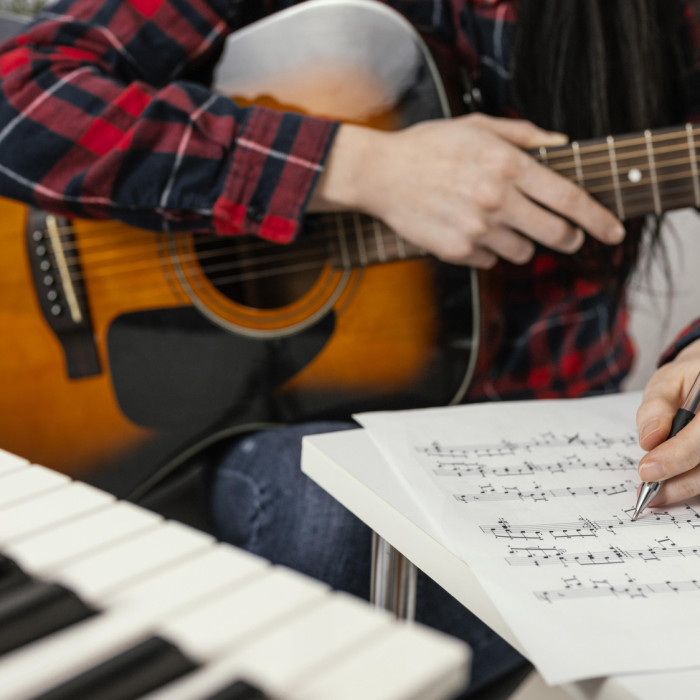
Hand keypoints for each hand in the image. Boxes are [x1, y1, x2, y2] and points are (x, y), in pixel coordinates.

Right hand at [309, 113, 624, 266]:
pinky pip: (490, 261)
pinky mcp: (457, 251)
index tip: (615, 232)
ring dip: (522, 243)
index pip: (569, 199)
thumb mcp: (477, 127)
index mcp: (508, 166)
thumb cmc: (429, 146)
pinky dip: (488, 250)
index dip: (599, 219)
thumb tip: (562, 145)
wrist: (380, 174)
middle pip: (556, 234)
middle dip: (568, 238)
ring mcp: (477, 230)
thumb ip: (524, 135)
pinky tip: (469, 230)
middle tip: (566, 236)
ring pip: (524, 253)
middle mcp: (497, 200)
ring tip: (498, 223)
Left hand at [636, 338, 699, 506]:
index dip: (677, 455)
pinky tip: (672, 487)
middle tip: (648, 491)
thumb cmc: (689, 380)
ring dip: (685, 488)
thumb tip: (649, 440)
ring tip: (655, 495)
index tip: (647, 470)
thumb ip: (657, 406)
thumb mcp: (669, 380)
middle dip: (679, 480)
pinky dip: (690, 484)